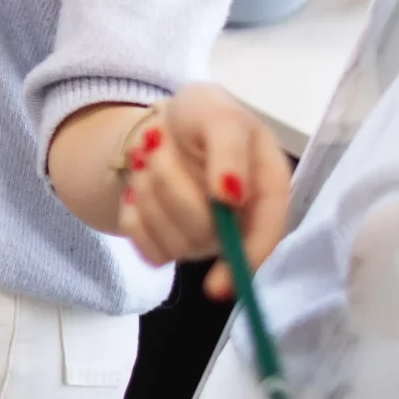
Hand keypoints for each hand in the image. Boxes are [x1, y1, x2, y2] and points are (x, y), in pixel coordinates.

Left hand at [115, 83, 294, 301]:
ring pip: (170, 238)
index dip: (246, 260)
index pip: (265, 235)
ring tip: (151, 156)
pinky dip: (132, 210)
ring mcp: (203, 238)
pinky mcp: (167, 243)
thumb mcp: (218, 113)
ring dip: (147, 189)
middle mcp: (239, 223)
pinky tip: (140, 188)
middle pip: (202, 232)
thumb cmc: (200, 117)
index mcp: (266, 191)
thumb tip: (230, 197)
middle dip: (169, 181)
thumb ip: (229, 150)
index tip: (218, 285)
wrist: (160, 125)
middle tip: (157, 142)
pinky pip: (143, 244)